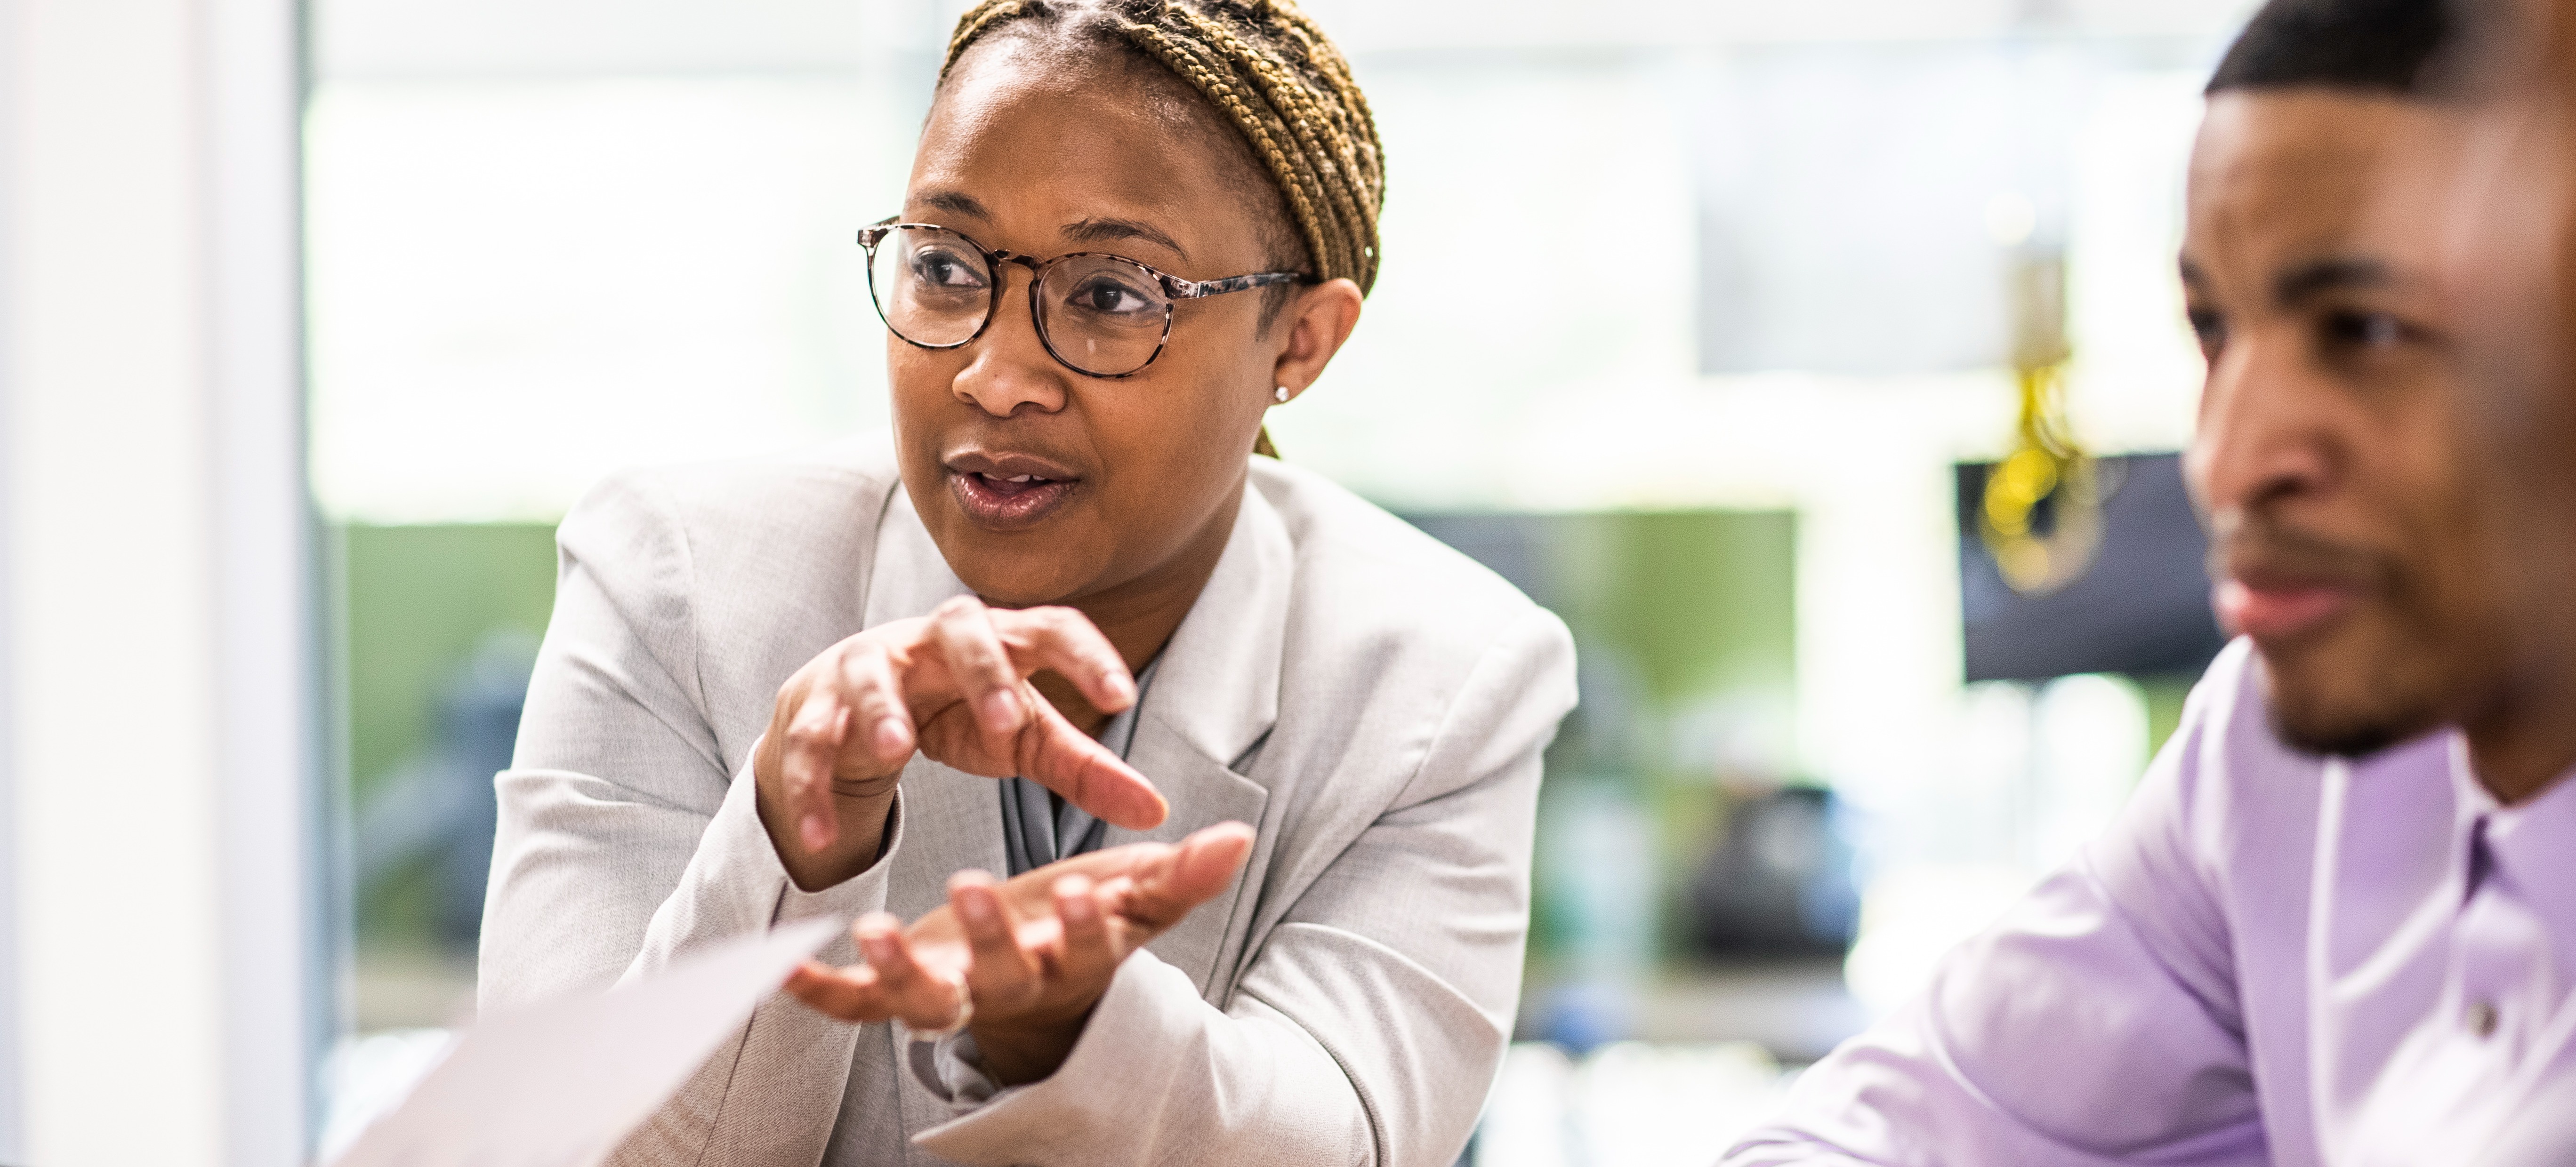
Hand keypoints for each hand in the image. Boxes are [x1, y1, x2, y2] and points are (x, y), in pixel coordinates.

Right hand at [754, 596, 1169, 889]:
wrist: (862, 713)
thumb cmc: (961, 715)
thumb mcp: (1023, 740)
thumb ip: (1084, 770)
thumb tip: (1157, 811)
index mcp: (1000, 638)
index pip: (1051, 627)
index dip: (1087, 655)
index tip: (1123, 696)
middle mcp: (934, 638)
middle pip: (961, 625)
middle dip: (983, 669)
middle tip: (1007, 721)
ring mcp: (869, 664)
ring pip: (871, 673)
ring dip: (880, 709)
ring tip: (895, 751)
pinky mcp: (814, 704)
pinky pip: (810, 741)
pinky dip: (812, 788)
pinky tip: (820, 837)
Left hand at [784, 821, 1256, 1084]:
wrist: (1035, 980)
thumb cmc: (1085, 924)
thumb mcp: (1134, 896)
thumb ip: (1182, 874)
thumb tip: (1239, 836)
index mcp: (1068, 958)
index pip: (1083, 947)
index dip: (1084, 926)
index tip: (1083, 891)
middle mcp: (1007, 985)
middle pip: (999, 975)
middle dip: (988, 937)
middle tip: (973, 885)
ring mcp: (950, 993)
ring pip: (923, 1000)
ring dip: (897, 971)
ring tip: (870, 930)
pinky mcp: (900, 993)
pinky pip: (854, 1006)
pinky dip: (818, 992)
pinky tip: (781, 969)